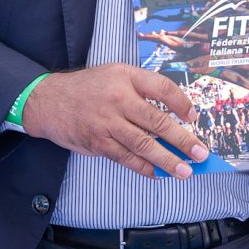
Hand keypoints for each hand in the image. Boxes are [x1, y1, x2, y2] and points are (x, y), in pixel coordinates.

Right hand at [22, 63, 208, 178]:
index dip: (182, 103)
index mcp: (126, 77)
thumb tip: (175, 114)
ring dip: (167, 160)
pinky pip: (126, 158)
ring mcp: (107, 123)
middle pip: (157, 121)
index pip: (162, 88)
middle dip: (182, 140)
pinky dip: (144, 167)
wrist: (48, 101)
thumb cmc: (89, 88)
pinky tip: (158, 173)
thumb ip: (143, 89)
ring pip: (143, 144)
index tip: (194, 117)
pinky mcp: (98, 143)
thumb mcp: (116, 74)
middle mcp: (118, 99)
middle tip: (200, 153)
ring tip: (184, 171)